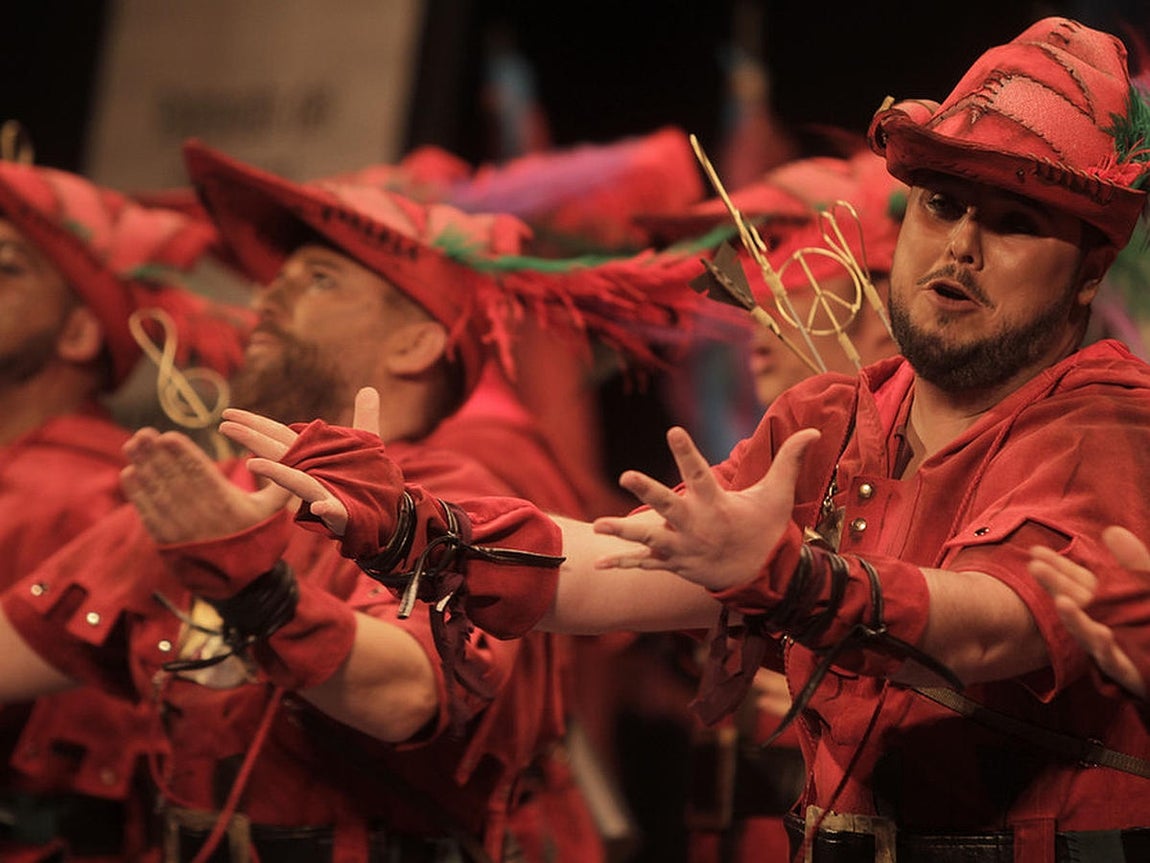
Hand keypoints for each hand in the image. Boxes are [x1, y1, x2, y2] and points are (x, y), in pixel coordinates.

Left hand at [121, 427, 290, 544]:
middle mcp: (202, 515)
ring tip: (132, 445)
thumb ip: (279, 482)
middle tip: (142, 434)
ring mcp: (182, 528)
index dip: (183, 454)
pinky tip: (129, 473)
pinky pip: (148, 513)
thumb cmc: (256, 533)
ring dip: (143, 467)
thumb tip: (278, 454)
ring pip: (158, 492)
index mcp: (227, 504)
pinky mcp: (167, 540)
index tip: (167, 436)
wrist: (239, 576)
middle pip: (174, 478)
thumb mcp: (273, 509)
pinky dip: (137, 493)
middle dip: (156, 454)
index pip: (201, 473)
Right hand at [219, 387, 382, 536]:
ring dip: (279, 474)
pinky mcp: (340, 511)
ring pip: (299, 482)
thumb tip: (369, 389)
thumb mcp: (367, 443)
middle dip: (253, 439)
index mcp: (312, 454)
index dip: (255, 423)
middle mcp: (311, 472)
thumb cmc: (365, 480)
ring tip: (254, 464)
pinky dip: (324, 509)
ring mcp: (323, 492)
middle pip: (280, 453)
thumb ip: (365, 417)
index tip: (228, 413)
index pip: (278, 435)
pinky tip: (319, 508)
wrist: (384, 513)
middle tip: (225, 426)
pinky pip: (332, 511)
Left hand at [592, 426, 819, 590]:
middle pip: (668, 506)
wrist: (762, 577)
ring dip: (623, 532)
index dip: (686, 451)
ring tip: (597, 525)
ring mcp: (683, 547)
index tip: (672, 430)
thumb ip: (790, 459)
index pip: (699, 472)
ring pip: (649, 538)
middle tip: (626, 475)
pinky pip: (645, 564)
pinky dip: (622, 564)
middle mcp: (697, 525)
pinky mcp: (675, 563)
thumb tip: (813, 430)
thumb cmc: (767, 529)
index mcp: (717, 504)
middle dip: (647, 492)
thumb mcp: (778, 494)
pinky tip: (597, 564)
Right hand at [1029, 526, 1148, 697]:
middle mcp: (1101, 620)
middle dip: (1054, 584)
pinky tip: (1101, 633)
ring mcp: (1110, 646)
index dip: (1056, 565)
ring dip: (1073, 618)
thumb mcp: (1149, 586)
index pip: (1074, 580)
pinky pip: (1113, 659)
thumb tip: (1112, 530)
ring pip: (1086, 631)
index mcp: (1106, 600)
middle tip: (1034, 566)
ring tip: (1062, 601)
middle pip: (1074, 600)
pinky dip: (1104, 647)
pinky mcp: (1126, 667)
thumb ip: (1133, 561)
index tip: (1035, 551)